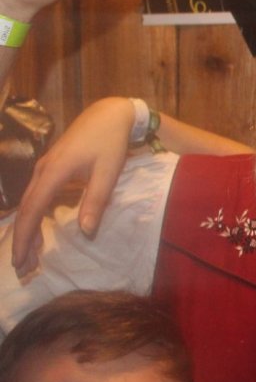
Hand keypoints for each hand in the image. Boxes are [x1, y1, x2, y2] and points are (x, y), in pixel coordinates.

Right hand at [11, 96, 134, 274]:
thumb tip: (85, 231)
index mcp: (53, 172)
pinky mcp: (51, 168)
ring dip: (27, 230)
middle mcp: (42, 170)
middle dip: (21, 239)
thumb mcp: (108, 171)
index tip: (19, 260)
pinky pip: (36, 196)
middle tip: (22, 267)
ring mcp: (44, 168)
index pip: (32, 210)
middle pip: (25, 209)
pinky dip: (34, 216)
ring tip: (29, 256)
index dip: (24, 237)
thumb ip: (96, 200)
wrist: (109, 114)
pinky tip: (38, 232)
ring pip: (29, 203)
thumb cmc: (110, 142)